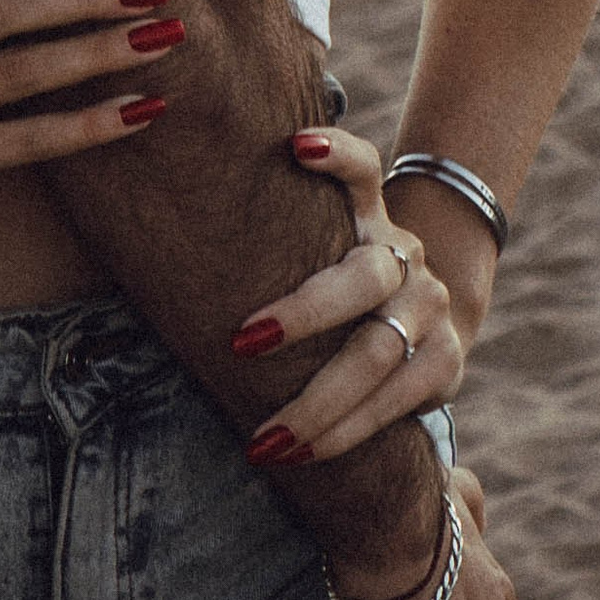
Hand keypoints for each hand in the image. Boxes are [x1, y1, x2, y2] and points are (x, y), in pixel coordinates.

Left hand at [230, 123, 465, 461]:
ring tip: (265, 438)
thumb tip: (151, 230)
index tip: (295, 145)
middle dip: (303, 314)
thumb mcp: (308, 250)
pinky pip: (399, 400)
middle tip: (241, 342)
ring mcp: (430, 306)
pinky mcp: (447, 360)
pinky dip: (348, 432)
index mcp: (366, 214)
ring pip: (379, 352)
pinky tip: (306, 454)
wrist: (420, 324)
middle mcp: (403, 253)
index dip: (336, 154)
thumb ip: (265, 235)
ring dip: (319, 403)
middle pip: (361, 277)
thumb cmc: (328, 286)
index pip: (360, 168)